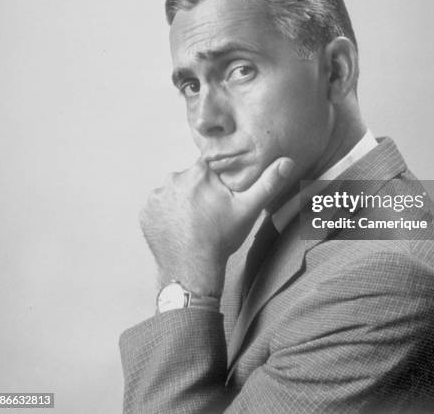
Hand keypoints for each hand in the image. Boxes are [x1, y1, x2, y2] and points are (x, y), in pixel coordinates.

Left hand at [140, 157, 294, 296]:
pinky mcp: (146, 213)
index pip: (209, 168)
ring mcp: (156, 197)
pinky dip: (168, 214)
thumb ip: (267, 183)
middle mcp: (173, 179)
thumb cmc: (221, 239)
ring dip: (183, 202)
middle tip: (210, 215)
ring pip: (175, 192)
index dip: (216, 182)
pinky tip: (180, 228)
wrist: (192, 271)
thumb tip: (287, 161)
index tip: (220, 199)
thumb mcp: (248, 209)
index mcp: (198, 172)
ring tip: (195, 223)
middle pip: (191, 179)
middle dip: (199, 192)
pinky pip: (160, 207)